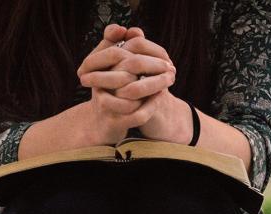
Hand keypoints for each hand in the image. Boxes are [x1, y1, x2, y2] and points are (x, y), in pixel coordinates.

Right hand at [76, 24, 161, 144]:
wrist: (101, 125)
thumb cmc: (112, 92)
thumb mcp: (115, 68)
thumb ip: (125, 48)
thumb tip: (136, 31)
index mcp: (98, 67)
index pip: (121, 50)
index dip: (148, 50)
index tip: (165, 56)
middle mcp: (98, 84)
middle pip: (130, 66)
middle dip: (155, 66)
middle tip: (172, 69)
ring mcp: (105, 104)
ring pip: (133, 91)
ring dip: (155, 86)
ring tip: (168, 83)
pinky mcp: (113, 122)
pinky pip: (136, 114)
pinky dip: (151, 107)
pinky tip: (160, 99)